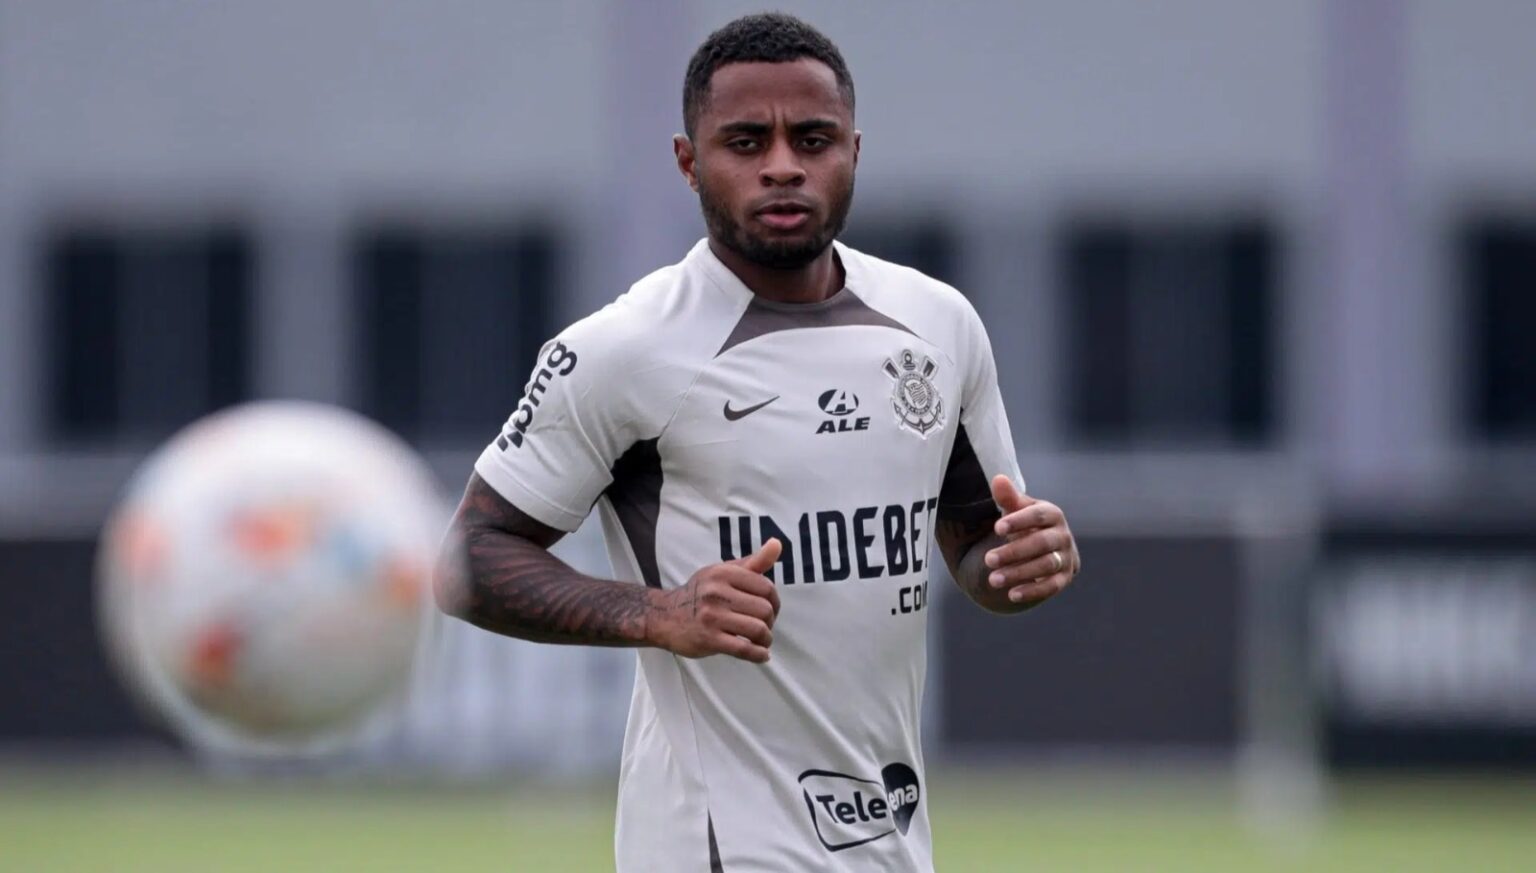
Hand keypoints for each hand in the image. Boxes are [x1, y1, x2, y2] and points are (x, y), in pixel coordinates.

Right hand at [647, 538, 782, 662]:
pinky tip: (761, 655)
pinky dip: (758, 655)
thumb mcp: (723, 572)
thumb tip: (777, 544)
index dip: (775, 602)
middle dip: (770, 622)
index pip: (766, 587)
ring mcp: (712, 616)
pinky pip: (743, 649)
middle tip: (763, 626)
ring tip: (763, 641)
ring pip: (757, 629)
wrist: (664, 616)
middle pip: (764, 610)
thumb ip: (753, 562)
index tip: (770, 610)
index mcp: (723, 573)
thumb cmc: (700, 593)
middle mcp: (717, 592)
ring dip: (766, 639)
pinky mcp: (708, 639)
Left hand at [982, 475, 1079, 607]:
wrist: (1045, 547)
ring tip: (994, 580)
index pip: (1038, 516)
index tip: (996, 528)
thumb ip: (1008, 497)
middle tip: (988, 559)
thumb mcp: (1017, 509)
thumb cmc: (1026, 523)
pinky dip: (1032, 591)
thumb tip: (998, 479)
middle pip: (1041, 543)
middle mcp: (1063, 535)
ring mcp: (1066, 557)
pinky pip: (1051, 586)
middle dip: (1014, 552)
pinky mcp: (1064, 578)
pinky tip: (1011, 595)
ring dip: (1019, 573)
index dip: (1019, 521)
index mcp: (1052, 514)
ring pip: (1045, 565)